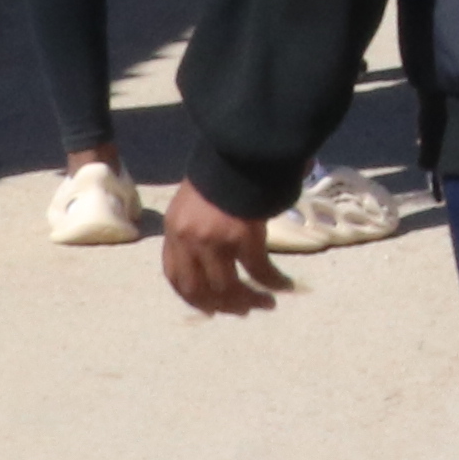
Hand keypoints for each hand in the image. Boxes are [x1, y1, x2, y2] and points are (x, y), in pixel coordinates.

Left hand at [159, 182, 296, 316]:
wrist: (240, 148)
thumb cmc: (220, 169)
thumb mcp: (195, 199)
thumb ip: (196, 226)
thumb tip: (210, 252)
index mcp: (174, 230)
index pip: (175, 275)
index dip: (192, 296)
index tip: (209, 308)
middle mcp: (190, 240)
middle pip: (199, 289)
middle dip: (221, 305)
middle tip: (240, 311)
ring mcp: (215, 240)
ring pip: (228, 286)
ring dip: (248, 300)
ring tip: (266, 304)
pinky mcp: (243, 236)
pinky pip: (259, 270)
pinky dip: (272, 282)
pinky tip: (284, 286)